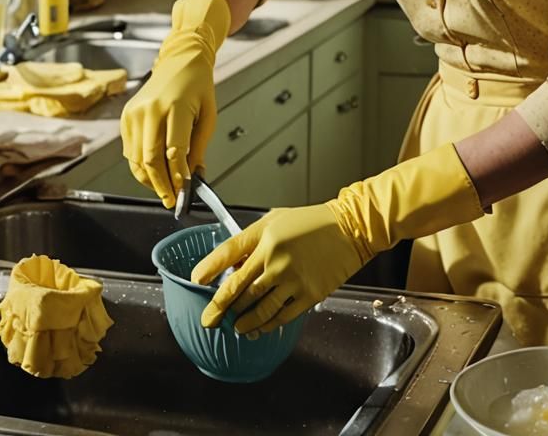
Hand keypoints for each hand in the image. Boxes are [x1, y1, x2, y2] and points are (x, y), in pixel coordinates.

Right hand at [119, 0, 229, 207]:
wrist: (180, 60)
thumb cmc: (198, 86)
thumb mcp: (208, 116)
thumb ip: (199, 148)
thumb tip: (193, 176)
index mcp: (175, 107)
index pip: (173, 151)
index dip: (178, 177)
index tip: (185, 192)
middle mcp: (150, 110)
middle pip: (150, 159)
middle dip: (161, 185)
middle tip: (172, 200)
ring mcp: (134, 113)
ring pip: (135, 159)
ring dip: (149, 179)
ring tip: (165, 189)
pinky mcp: (126, 116)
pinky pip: (129, 150)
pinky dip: (140, 166)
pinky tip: (154, 171)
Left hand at [189, 204, 364, 334]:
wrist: (350, 227)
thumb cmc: (312, 222)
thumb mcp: (276, 219)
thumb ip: (253, 240)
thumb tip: (234, 264)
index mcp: (265, 235)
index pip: (228, 253)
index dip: (209, 269)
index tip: (197, 281)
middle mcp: (274, 257)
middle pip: (238, 289)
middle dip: (218, 308)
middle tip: (208, 319)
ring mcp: (292, 278)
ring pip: (257, 308)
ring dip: (242, 321)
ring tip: (234, 327)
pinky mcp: (309, 293)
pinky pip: (281, 316)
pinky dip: (266, 325)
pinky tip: (258, 328)